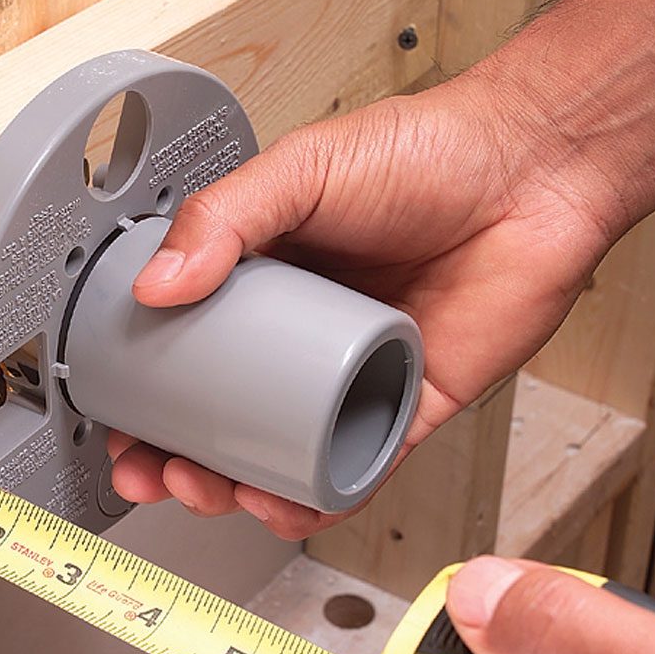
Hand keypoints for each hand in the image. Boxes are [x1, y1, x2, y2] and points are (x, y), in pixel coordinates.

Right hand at [108, 73, 614, 537]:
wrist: (532, 171)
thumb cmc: (426, 152)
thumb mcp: (300, 168)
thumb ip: (223, 217)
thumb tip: (156, 282)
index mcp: (267, 277)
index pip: (191, 348)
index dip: (150, 394)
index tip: (122, 421)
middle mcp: (306, 334)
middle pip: (228, 415)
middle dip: (183, 458)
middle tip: (154, 473)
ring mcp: (356, 373)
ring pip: (284, 453)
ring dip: (239, 487)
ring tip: (212, 489)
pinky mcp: (412, 404)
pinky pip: (359, 466)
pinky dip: (318, 496)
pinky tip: (283, 500)